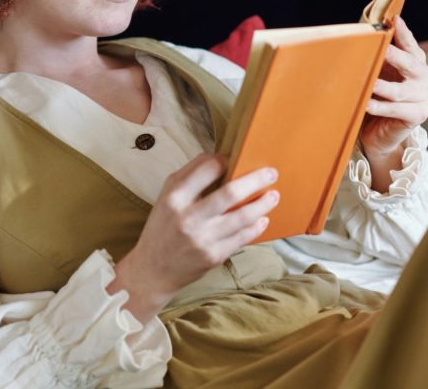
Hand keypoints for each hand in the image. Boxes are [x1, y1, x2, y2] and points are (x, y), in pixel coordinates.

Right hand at [108, 154, 279, 321]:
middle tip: (272, 173)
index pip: (208, 168)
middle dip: (256, 180)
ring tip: (274, 195)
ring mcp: (203, 239)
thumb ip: (190, 175)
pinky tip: (263, 218)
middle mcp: (189, 218)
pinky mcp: (214, 256)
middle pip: (231, 193)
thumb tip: (219, 157)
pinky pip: (243, 238)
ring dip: (262, 204)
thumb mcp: (166, 196)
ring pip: (242, 217)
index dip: (226, 161)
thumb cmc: (163, 227)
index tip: (237, 160)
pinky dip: (256, 226)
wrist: (153, 270)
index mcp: (175, 197)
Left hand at [358, 16, 427, 189]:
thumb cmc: (376, 96)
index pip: (411, 45)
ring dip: (383, 87)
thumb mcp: (378, 72)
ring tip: (369, 83)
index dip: (403, 33)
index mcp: (417, 62)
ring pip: (401, 91)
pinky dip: (381, 107)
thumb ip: (378, 55)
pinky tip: (367, 105)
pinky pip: (397, 110)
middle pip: (412, 65)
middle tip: (383, 50)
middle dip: (397, 57)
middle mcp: (425, 78)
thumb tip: (367, 33)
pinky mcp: (418, 115)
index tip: (393, 20)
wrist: (378, 132)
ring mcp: (425, 97)